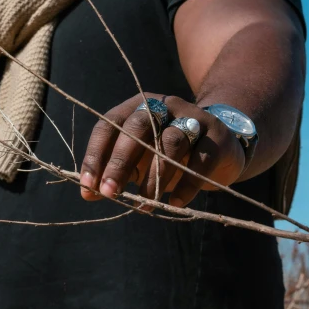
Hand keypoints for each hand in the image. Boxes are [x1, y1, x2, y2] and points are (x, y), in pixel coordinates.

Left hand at [80, 93, 244, 207]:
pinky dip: (186, 184)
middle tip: (110, 193)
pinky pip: (200, 160)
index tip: (88, 185)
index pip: (110, 125)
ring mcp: (192, 118)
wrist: (221, 144)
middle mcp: (164, 106)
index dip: (96, 155)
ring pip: (171, 142)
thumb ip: (115, 172)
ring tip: (146, 202)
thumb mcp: (140, 158)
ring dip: (155, 176)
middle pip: (138, 127)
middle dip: (120, 162)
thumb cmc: (169, 153)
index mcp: (137, 107)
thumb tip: (88, 193)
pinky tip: (174, 202)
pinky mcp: (216, 136)